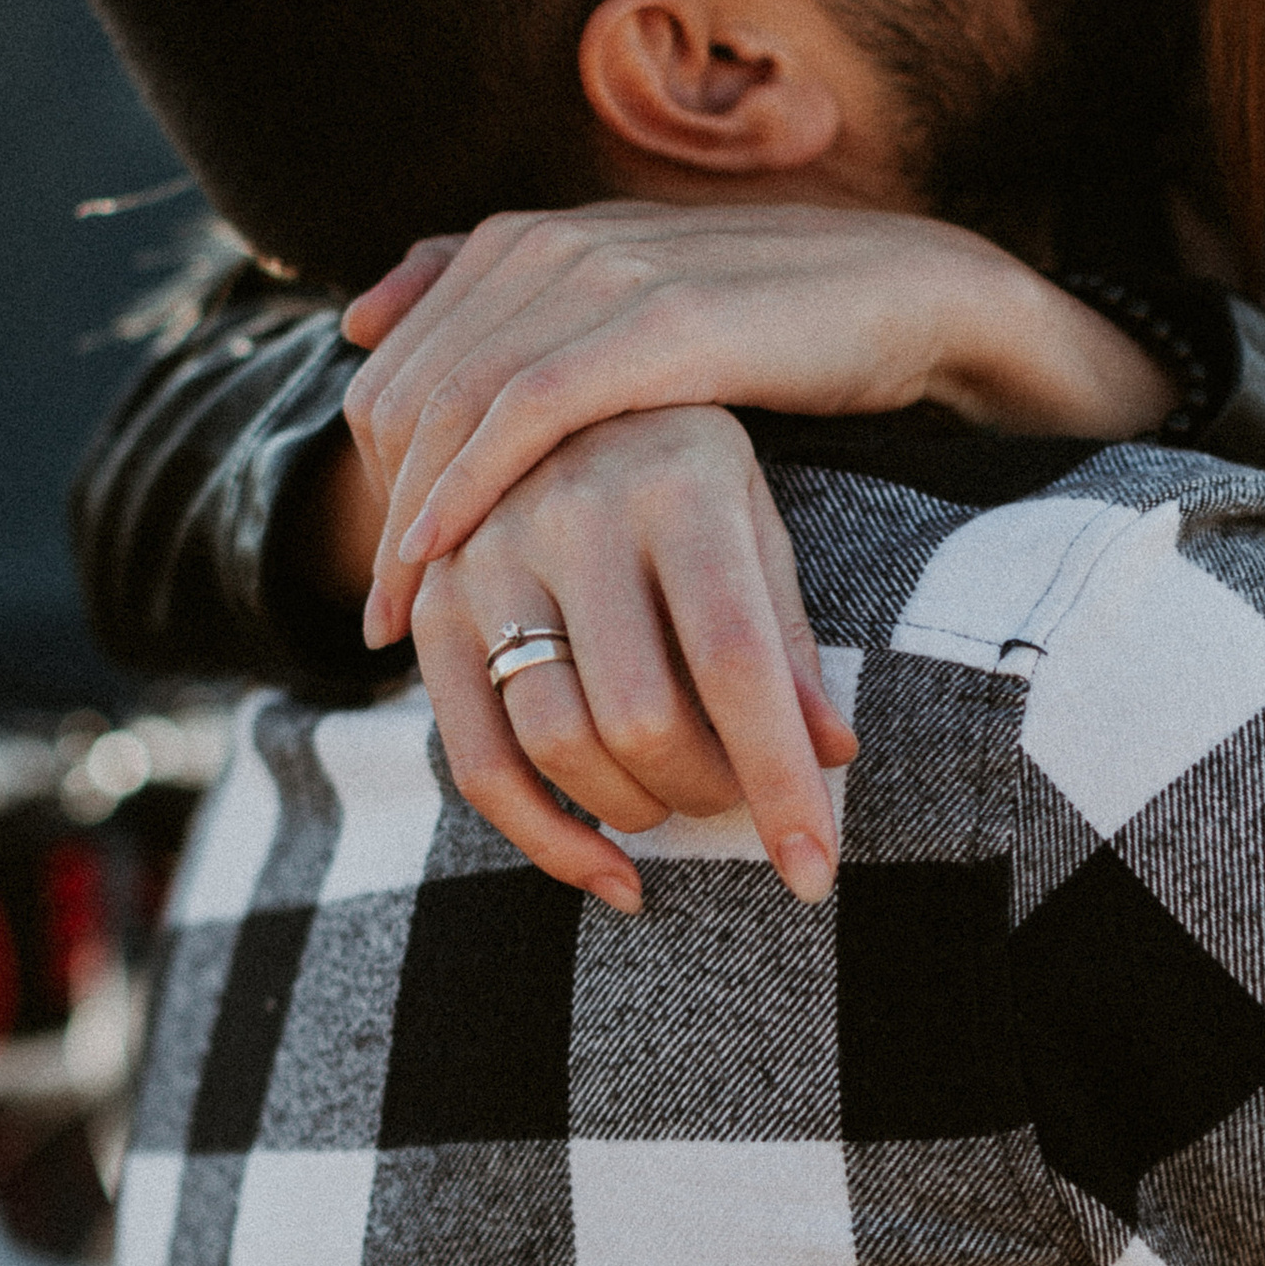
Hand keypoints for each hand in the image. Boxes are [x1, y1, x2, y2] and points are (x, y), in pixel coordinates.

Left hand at [342, 201, 1174, 649]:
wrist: (906, 293)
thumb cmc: (767, 320)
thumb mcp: (625, 306)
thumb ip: (503, 302)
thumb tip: (357, 311)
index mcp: (528, 238)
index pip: (395, 366)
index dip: (370, 475)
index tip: (382, 571)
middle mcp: (547, 244)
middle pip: (405, 393)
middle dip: (377, 512)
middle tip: (378, 619)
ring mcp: (601, 273)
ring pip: (451, 407)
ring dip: (411, 522)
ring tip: (400, 618)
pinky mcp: (658, 321)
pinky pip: (524, 408)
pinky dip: (468, 485)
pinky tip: (445, 556)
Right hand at [408, 409, 859, 912]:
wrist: (551, 391)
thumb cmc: (685, 471)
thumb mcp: (754, 523)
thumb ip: (785, 633)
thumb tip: (832, 752)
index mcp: (680, 482)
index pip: (738, 660)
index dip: (780, 779)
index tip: (817, 873)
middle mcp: (573, 510)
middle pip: (641, 715)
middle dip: (708, 791)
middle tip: (739, 797)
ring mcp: (488, 555)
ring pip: (556, 743)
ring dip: (634, 810)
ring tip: (678, 801)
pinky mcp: (432, 606)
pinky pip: (475, 761)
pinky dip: (545, 838)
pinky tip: (609, 868)